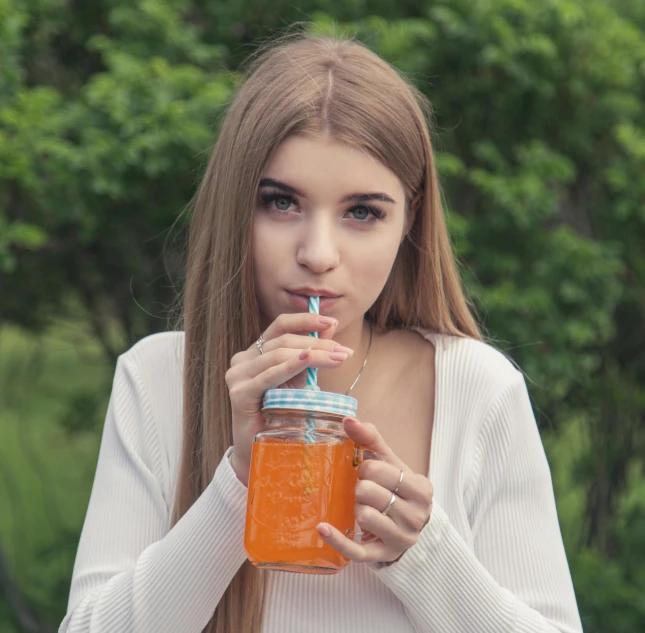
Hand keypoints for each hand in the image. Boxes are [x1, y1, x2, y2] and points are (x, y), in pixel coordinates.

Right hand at [225, 313, 354, 484]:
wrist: (259, 454)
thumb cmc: (280, 417)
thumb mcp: (298, 381)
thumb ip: (309, 355)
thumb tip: (331, 328)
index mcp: (254, 353)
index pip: (280, 325)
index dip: (306, 320)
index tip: (331, 322)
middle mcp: (242, 360)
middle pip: (284, 340)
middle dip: (317, 343)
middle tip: (343, 351)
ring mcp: (237, 376)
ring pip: (278, 354)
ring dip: (312, 354)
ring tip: (337, 358)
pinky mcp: (239, 393)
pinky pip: (269, 375)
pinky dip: (290, 366)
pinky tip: (307, 360)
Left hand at [316, 417, 433, 564]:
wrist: (412, 527)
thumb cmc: (399, 490)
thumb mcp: (392, 464)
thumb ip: (372, 440)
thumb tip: (348, 420)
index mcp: (420, 489)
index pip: (379, 470)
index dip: (365, 467)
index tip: (367, 471)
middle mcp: (416, 516)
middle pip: (368, 493)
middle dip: (360, 488)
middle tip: (364, 490)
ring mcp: (401, 539)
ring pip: (363, 516)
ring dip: (356, 508)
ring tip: (363, 507)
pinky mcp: (383, 556)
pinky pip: (356, 551)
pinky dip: (337, 539)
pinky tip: (323, 527)